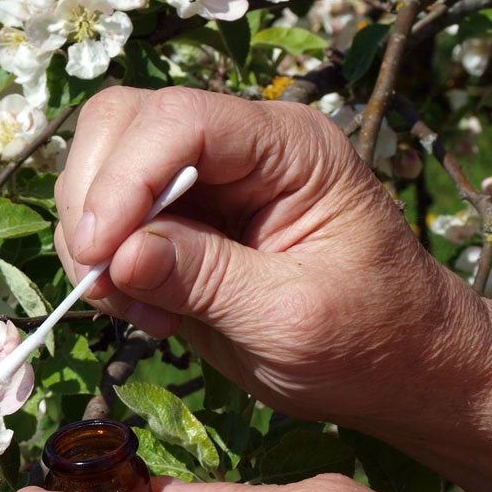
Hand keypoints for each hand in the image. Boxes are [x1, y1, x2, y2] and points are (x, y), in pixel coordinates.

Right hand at [54, 86, 490, 427]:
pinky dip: (103, 268)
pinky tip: (149, 315)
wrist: (398, 370)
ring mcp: (204, 184)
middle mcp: (239, 149)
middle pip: (123, 125)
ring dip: (93, 243)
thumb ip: (207, 280)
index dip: (124, 179)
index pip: (180, 121)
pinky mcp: (180, 227)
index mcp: (288, 148)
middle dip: (95, 204)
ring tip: (140, 311)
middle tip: (107, 285)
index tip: (97, 255)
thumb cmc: (372, 339)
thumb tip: (119, 255)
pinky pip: (109, 224)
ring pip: (101, 169)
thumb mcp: (294, 317)